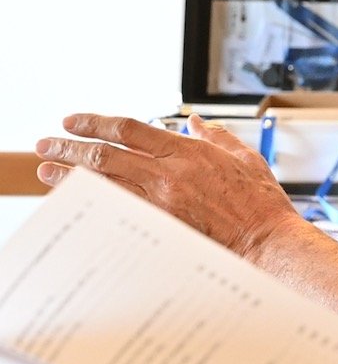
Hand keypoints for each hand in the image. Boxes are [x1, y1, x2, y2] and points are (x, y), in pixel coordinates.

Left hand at [35, 113, 299, 259]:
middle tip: (46, 144)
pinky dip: (90, 205)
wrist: (266, 242)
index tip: (73, 121)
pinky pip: (114, 213)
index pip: (129, 130)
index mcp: (188, 153)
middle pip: (105, 156)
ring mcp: (160, 204)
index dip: (96, 123)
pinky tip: (74, 202)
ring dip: (70, 176)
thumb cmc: (260, 203)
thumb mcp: (244, 158)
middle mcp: (168, 175)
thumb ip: (216, 137)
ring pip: (103, 185)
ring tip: (47, 170)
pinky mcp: (158, 229)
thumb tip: (196, 122)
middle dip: (69, 148)